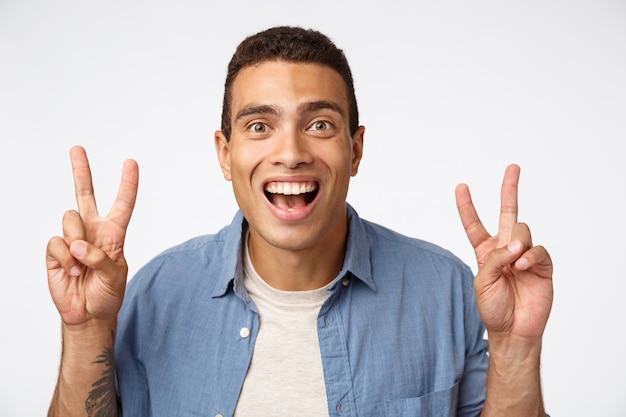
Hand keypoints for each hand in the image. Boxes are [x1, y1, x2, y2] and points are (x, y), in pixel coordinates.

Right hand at [46, 146, 138, 326]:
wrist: (87, 315)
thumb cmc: (107, 295)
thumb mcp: (115, 276)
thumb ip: (101, 258)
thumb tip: (77, 245)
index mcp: (114, 233)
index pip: (123, 204)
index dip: (127, 184)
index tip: (130, 162)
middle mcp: (92, 230)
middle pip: (85, 195)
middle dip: (81, 171)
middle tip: (77, 149)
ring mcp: (72, 239)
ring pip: (70, 218)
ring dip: (77, 241)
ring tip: (81, 264)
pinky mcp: (55, 251)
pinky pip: (56, 242)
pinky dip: (64, 258)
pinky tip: (70, 271)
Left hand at [455, 164, 552, 341]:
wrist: (513, 330)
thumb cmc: (493, 307)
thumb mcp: (482, 281)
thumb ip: (494, 258)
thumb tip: (515, 244)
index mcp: (485, 251)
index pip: (474, 224)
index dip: (467, 206)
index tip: (461, 186)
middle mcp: (505, 248)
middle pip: (508, 212)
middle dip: (510, 189)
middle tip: (513, 167)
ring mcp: (524, 254)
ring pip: (522, 229)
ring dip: (516, 243)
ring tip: (513, 264)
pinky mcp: (541, 265)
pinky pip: (538, 250)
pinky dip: (529, 257)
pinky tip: (522, 268)